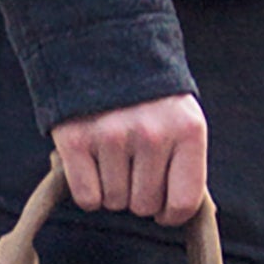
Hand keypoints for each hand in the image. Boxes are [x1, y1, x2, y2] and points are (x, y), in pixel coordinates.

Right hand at [51, 94, 208, 225]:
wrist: (104, 49)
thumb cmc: (150, 99)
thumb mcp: (182, 120)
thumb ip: (184, 163)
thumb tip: (176, 213)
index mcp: (187, 130)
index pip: (184, 202)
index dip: (171, 215)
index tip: (164, 209)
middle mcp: (151, 134)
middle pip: (144, 206)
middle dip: (138, 197)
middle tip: (132, 168)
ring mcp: (112, 136)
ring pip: (114, 203)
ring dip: (112, 190)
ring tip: (112, 157)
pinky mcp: (76, 140)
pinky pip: (87, 198)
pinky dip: (88, 190)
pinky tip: (92, 164)